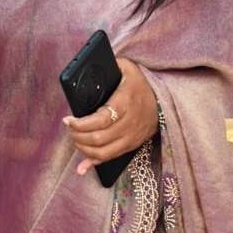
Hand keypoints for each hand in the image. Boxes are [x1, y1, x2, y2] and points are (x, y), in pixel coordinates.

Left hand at [65, 59, 157, 175]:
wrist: (164, 100)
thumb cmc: (140, 82)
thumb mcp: (126, 67)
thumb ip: (109, 65)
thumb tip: (87, 67)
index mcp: (126, 102)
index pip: (101, 119)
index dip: (81, 123)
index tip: (68, 120)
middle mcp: (130, 123)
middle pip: (99, 138)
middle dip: (78, 136)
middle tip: (69, 128)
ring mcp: (131, 137)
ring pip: (104, 152)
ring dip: (84, 149)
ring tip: (75, 138)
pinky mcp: (131, 146)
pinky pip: (111, 159)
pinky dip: (94, 163)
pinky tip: (82, 167)